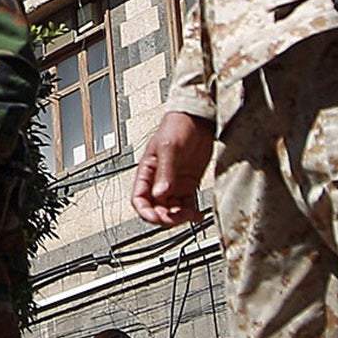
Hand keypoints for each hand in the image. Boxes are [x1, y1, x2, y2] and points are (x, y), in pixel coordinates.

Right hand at [130, 112, 214, 226]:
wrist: (198, 120)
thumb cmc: (177, 127)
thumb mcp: (168, 148)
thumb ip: (165, 172)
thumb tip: (160, 194)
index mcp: (147, 172)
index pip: (139, 199)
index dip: (145, 211)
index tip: (155, 217)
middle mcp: (159, 181)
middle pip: (156, 208)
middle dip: (164, 217)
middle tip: (176, 217)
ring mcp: (174, 184)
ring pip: (172, 210)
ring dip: (179, 217)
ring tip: (190, 215)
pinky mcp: (189, 185)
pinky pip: (187, 205)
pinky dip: (192, 213)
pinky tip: (197, 215)